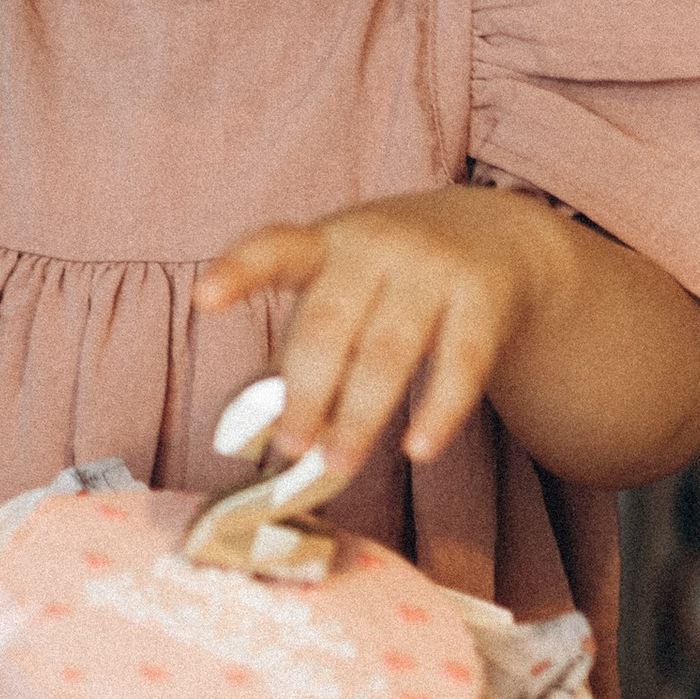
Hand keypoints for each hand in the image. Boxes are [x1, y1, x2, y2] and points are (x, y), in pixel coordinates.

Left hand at [195, 187, 572, 486]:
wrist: (495, 234)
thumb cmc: (392, 277)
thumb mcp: (343, 284)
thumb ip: (306, 345)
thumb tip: (272, 430)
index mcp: (325, 242)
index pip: (273, 250)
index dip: (238, 273)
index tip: (204, 297)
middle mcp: (376, 245)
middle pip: (330, 323)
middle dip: (306, 391)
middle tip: (290, 448)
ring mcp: (432, 266)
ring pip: (389, 350)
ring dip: (360, 415)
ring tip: (338, 464)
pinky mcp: (482, 296)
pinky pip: (460, 361)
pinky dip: (439, 410)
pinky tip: (419, 449)